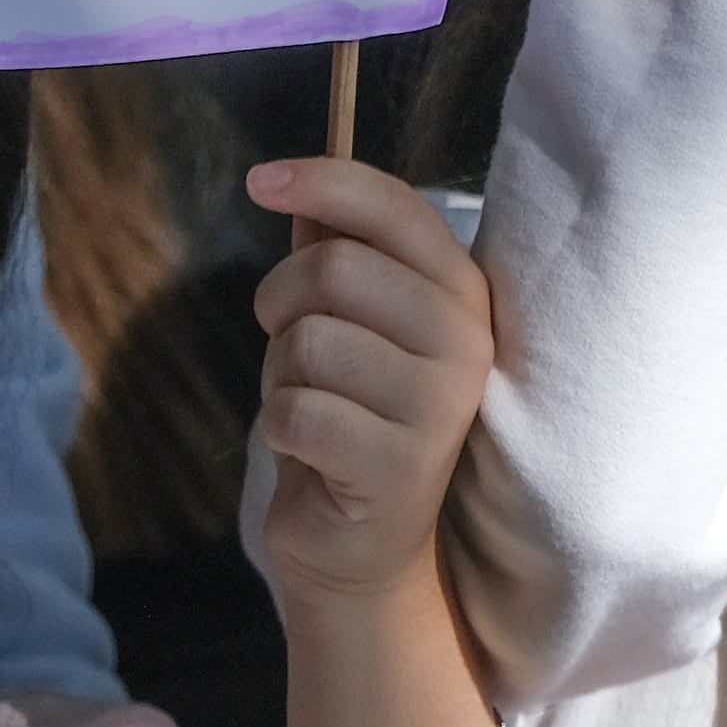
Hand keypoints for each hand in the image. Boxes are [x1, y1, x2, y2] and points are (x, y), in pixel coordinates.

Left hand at [247, 156, 499, 609]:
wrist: (362, 547)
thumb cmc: (351, 416)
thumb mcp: (347, 325)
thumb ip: (334, 253)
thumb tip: (292, 185)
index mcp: (462, 291)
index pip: (395, 207)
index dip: (322, 181)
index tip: (260, 179)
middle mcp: (466, 340)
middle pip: (334, 269)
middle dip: (281, 300)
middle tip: (287, 340)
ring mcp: (440, 405)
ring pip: (308, 342)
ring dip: (280, 374)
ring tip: (310, 404)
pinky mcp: (400, 466)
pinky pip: (294, 411)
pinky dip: (278, 426)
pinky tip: (309, 449)